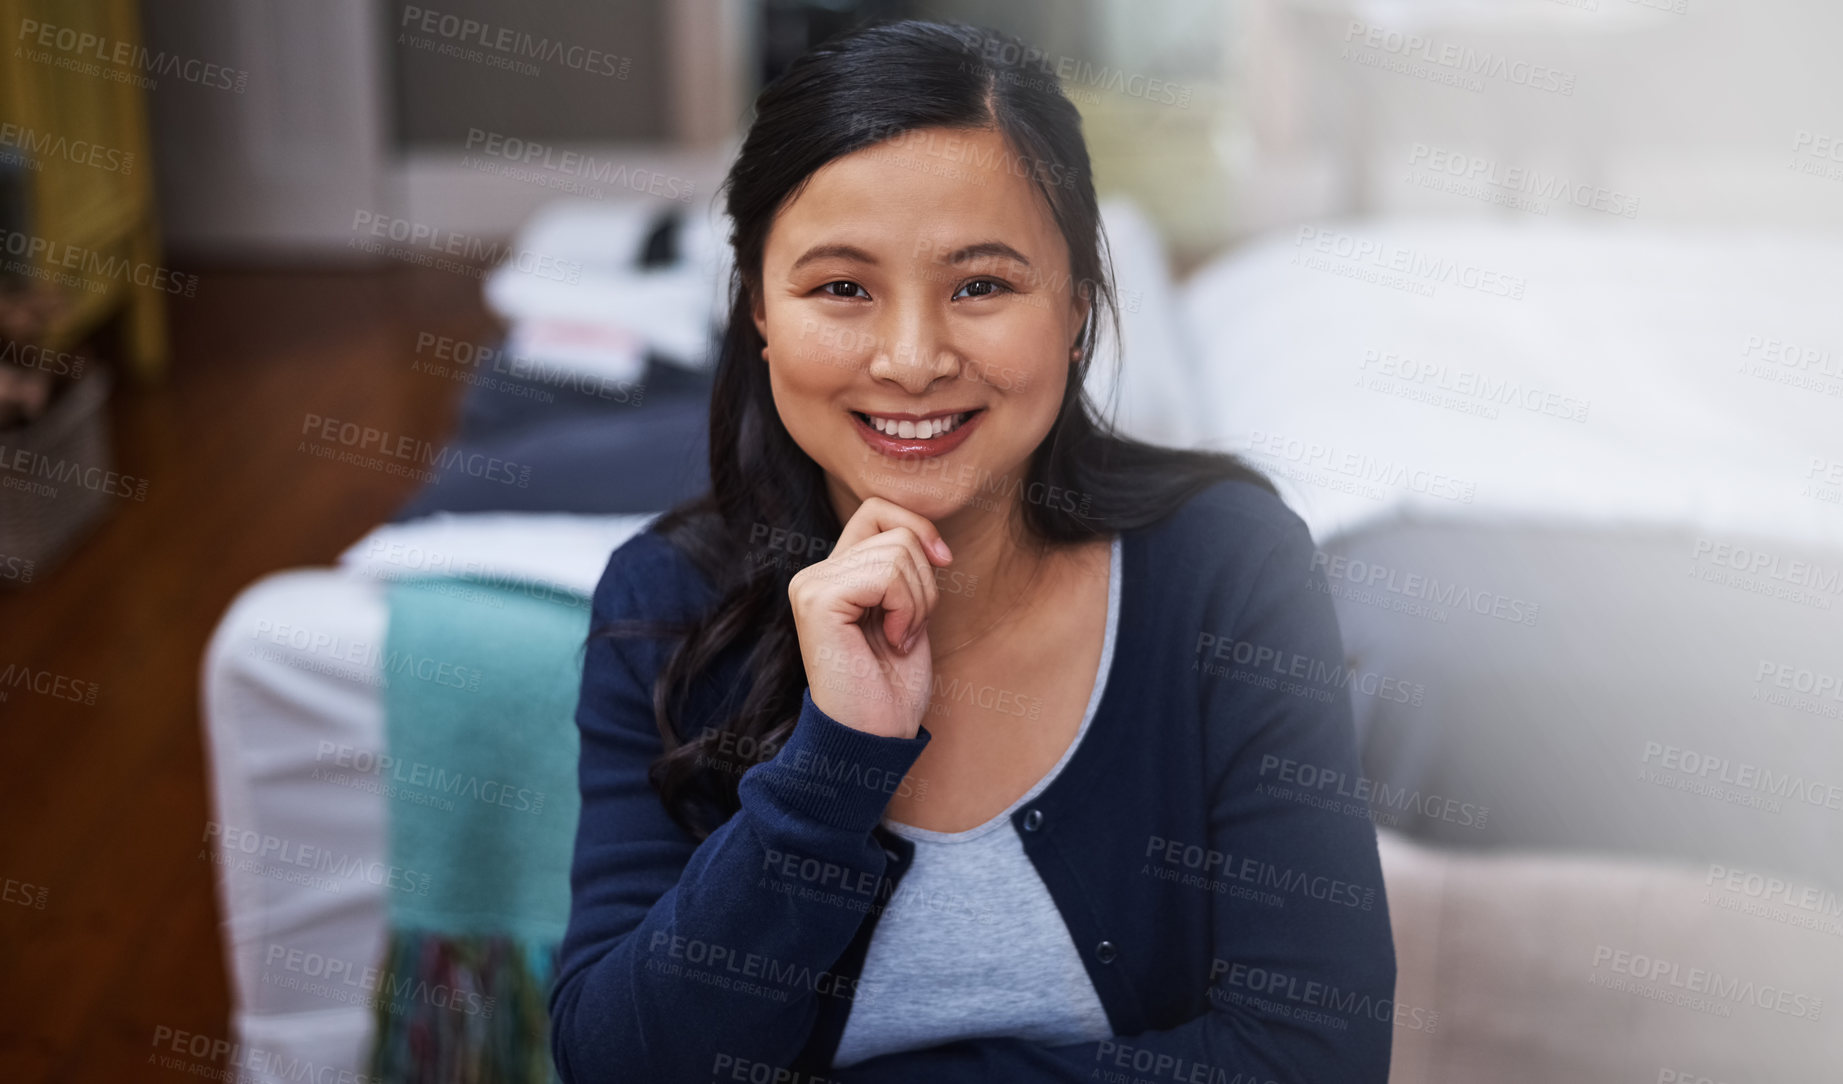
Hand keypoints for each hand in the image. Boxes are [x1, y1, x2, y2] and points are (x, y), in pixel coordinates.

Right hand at [788, 496, 951, 738]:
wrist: (874, 736)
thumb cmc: (893, 686)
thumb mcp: (909, 612)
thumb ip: (905, 569)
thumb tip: (928, 533)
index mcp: (834, 575)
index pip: (878, 511)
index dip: (918, 527)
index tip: (944, 562)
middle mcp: (815, 574)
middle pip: (897, 531)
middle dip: (924, 582)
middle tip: (907, 630)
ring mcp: (811, 584)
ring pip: (897, 551)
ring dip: (918, 601)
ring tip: (897, 639)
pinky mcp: (817, 599)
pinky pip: (887, 574)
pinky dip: (906, 609)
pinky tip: (892, 642)